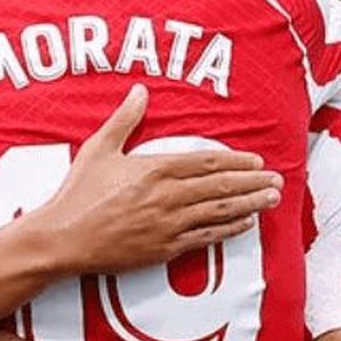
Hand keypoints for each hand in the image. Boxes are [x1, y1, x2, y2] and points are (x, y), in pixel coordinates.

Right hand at [27, 84, 281, 274]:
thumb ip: (124, 119)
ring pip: (218, 212)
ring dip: (249, 205)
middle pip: (220, 187)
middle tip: (277, 181)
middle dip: (252, 183)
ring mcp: (167, 225)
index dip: (236, 161)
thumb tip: (140, 91)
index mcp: (154, 169)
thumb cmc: (78, 193)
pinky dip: (228, 230)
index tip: (257, 161)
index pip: (206, 162)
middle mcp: (166, 197)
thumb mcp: (99, 149)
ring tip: (271, 199)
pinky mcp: (163, 249)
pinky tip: (245, 224)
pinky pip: (205, 238)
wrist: (63, 238)